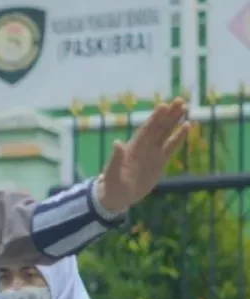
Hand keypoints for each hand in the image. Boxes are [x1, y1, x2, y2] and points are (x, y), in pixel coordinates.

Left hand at [96, 97, 189, 212]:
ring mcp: (152, 153)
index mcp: (132, 148)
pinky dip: (179, 137)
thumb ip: (115, 159)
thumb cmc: (111, 186)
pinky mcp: (159, 162)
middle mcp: (143, 147)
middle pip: (158, 127)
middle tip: (180, 100)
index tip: (164, 105)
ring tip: (184, 107)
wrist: (116, 197)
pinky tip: (187, 126)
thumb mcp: (112, 174)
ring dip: (174, 121)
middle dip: (168, 114)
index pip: (146, 129)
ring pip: (165, 133)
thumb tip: (116, 143)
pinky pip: (171, 147)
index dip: (155, 118)